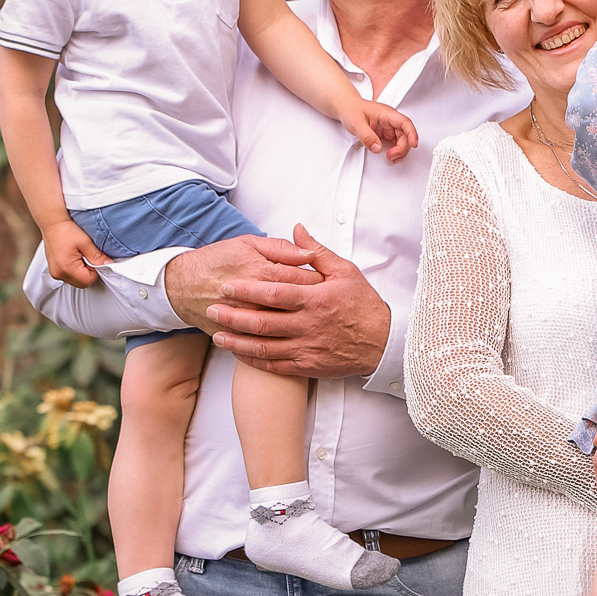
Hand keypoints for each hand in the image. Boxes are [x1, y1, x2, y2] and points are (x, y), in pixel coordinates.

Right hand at [44, 219, 110, 286]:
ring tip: (78, 256)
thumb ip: (97, 256)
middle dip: (87, 272)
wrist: (53, 223)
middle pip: (82, 283)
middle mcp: (58, 273)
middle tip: (85, 257)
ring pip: (75, 281)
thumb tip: (107, 264)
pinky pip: (68, 276)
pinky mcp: (53, 270)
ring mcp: (54, 272)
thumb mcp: (86, 242)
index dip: (94, 270)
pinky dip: (73, 270)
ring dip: (80, 272)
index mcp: (66, 268)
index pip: (88, 281)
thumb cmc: (65, 230)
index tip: (92, 259)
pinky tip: (72, 258)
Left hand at [172, 224, 392, 378]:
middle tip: (212, 310)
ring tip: (217, 336)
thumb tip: (297, 229)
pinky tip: (240, 354)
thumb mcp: (345, 271)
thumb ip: (316, 252)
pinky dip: (254, 361)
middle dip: (232, 317)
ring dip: (237, 342)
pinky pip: (275, 366)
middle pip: (261, 322)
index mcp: (314, 300)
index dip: (246, 291)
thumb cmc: (364, 305)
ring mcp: (307, 348)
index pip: (272, 294)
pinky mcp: (308, 367)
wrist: (384, 343)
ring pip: (264, 348)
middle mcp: (308, 326)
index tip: (227, 286)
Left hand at [344, 94, 418, 162]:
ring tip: (391, 157)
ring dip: (400, 150)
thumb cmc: (352, 110)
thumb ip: (367, 136)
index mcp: (387, 114)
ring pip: (402, 140)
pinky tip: (391, 155)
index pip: (405, 123)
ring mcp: (389, 127)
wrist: (347, 108)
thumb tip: (377, 148)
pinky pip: (396, 142)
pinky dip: (395, 150)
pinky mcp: (386, 133)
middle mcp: (390, 120)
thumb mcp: (356, 123)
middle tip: (391, 156)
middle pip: (405, 135)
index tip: (413, 144)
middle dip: (402, 147)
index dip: (412, 134)